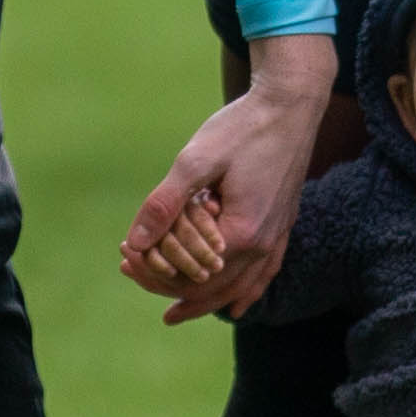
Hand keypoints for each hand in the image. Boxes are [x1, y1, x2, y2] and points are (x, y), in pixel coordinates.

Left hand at [124, 33, 334, 322]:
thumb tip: (134, 241)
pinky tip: (237, 306)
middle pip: (212, 286)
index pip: (190, 274)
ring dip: (204, 300)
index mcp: (242, 232)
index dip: (153, 273)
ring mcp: (277, 236)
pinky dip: (247, 293)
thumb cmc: (243, 127)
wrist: (291, 103)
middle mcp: (264, 243)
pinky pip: (265, 274)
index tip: (124, 259)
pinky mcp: (283, 225)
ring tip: (175, 313)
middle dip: (169, 286)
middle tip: (132, 273)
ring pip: (239, 288)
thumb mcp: (196, 160)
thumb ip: (165, 204)